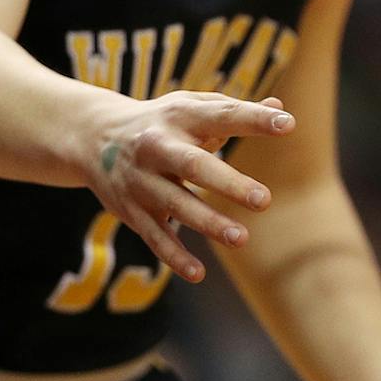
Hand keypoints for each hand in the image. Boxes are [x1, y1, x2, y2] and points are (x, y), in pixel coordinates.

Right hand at [83, 93, 296, 281]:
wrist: (92, 137)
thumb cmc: (163, 122)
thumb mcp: (193, 106)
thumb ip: (234, 110)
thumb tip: (281, 106)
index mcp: (180, 116)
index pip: (221, 115)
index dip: (254, 119)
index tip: (287, 123)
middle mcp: (157, 147)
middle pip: (193, 166)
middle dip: (228, 183)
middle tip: (264, 200)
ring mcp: (142, 180)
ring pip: (175, 204)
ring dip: (207, 223)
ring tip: (241, 238)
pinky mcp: (132, 210)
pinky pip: (154, 236)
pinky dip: (174, 256)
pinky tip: (198, 273)